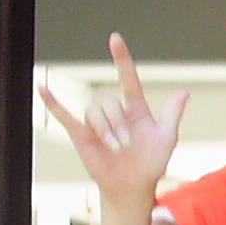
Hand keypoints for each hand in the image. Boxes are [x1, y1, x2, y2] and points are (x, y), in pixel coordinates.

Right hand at [39, 33, 186, 211]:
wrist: (133, 187)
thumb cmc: (151, 164)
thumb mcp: (166, 137)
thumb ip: (172, 114)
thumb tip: (183, 92)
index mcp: (135, 109)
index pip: (128, 78)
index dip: (121, 59)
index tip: (115, 38)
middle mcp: (115, 112)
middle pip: (110, 102)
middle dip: (118, 124)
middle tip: (126, 145)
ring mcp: (97, 123)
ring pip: (94, 111)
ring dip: (105, 130)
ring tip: (114, 148)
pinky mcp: (81, 134)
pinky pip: (65, 114)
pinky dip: (53, 102)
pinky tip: (42, 88)